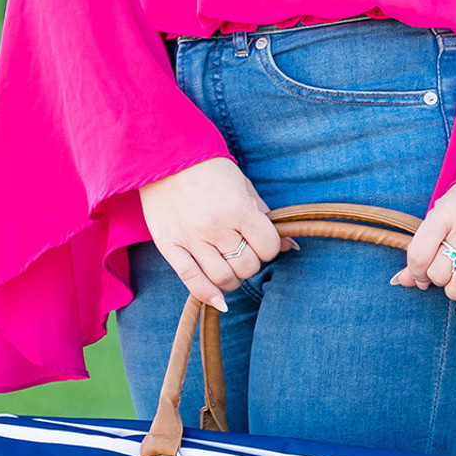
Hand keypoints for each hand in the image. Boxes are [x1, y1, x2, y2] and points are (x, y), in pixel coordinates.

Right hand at [138, 156, 297, 311]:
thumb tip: (290, 246)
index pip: (268, 247)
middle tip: (242, 252)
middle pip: (247, 265)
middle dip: (250, 263)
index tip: (261, 242)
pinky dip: (208, 295)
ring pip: (223, 278)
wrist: (165, 155)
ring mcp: (191, 238)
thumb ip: (265, 217)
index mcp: (238, 208)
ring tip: (229, 267)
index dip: (269, 247)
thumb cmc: (210, 170)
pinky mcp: (170, 246)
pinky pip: (192, 281)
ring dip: (233, 279)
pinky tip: (219, 300)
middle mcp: (215, 226)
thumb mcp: (244, 186)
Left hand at [390, 181, 455, 314]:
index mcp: (447, 210)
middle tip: (445, 271)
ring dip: (454, 290)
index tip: (421, 274)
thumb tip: (400, 281)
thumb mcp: (441, 217)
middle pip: (440, 272)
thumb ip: (422, 248)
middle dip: (437, 279)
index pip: (419, 255)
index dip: (416, 272)